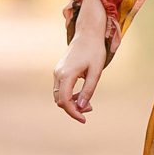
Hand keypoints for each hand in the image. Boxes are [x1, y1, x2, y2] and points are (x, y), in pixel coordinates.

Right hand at [54, 3, 107, 123]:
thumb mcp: (96, 72)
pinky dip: (69, 95)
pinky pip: (60, 88)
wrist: (88, 34)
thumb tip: (82, 106)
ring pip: (59, 95)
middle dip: (73, 108)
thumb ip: (88, 89)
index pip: (64, 100)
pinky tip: (81, 95)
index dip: (73, 112)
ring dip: (71, 102)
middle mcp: (58, 74)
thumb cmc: (95, 52)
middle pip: (60, 100)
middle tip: (90, 108)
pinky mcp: (59, 71)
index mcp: (66, 74)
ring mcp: (57, 72)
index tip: (84, 120)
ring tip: (87, 102)